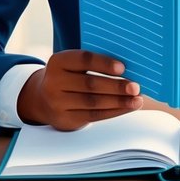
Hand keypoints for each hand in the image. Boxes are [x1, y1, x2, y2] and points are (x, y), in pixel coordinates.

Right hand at [16, 49, 143, 130]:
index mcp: (57, 62)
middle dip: (116, 86)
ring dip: (119, 101)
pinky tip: (128, 107)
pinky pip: (94, 115)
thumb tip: (128, 68)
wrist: (43, 99)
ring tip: (137, 99)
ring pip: (94, 102)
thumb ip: (93, 63)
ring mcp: (58, 103)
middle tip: (135, 86)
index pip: (83, 60)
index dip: (103, 63)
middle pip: (90, 84)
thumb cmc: (69, 76)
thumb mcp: (72, 65)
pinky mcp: (66, 120)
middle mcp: (54, 82)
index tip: (123, 67)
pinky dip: (114, 111)